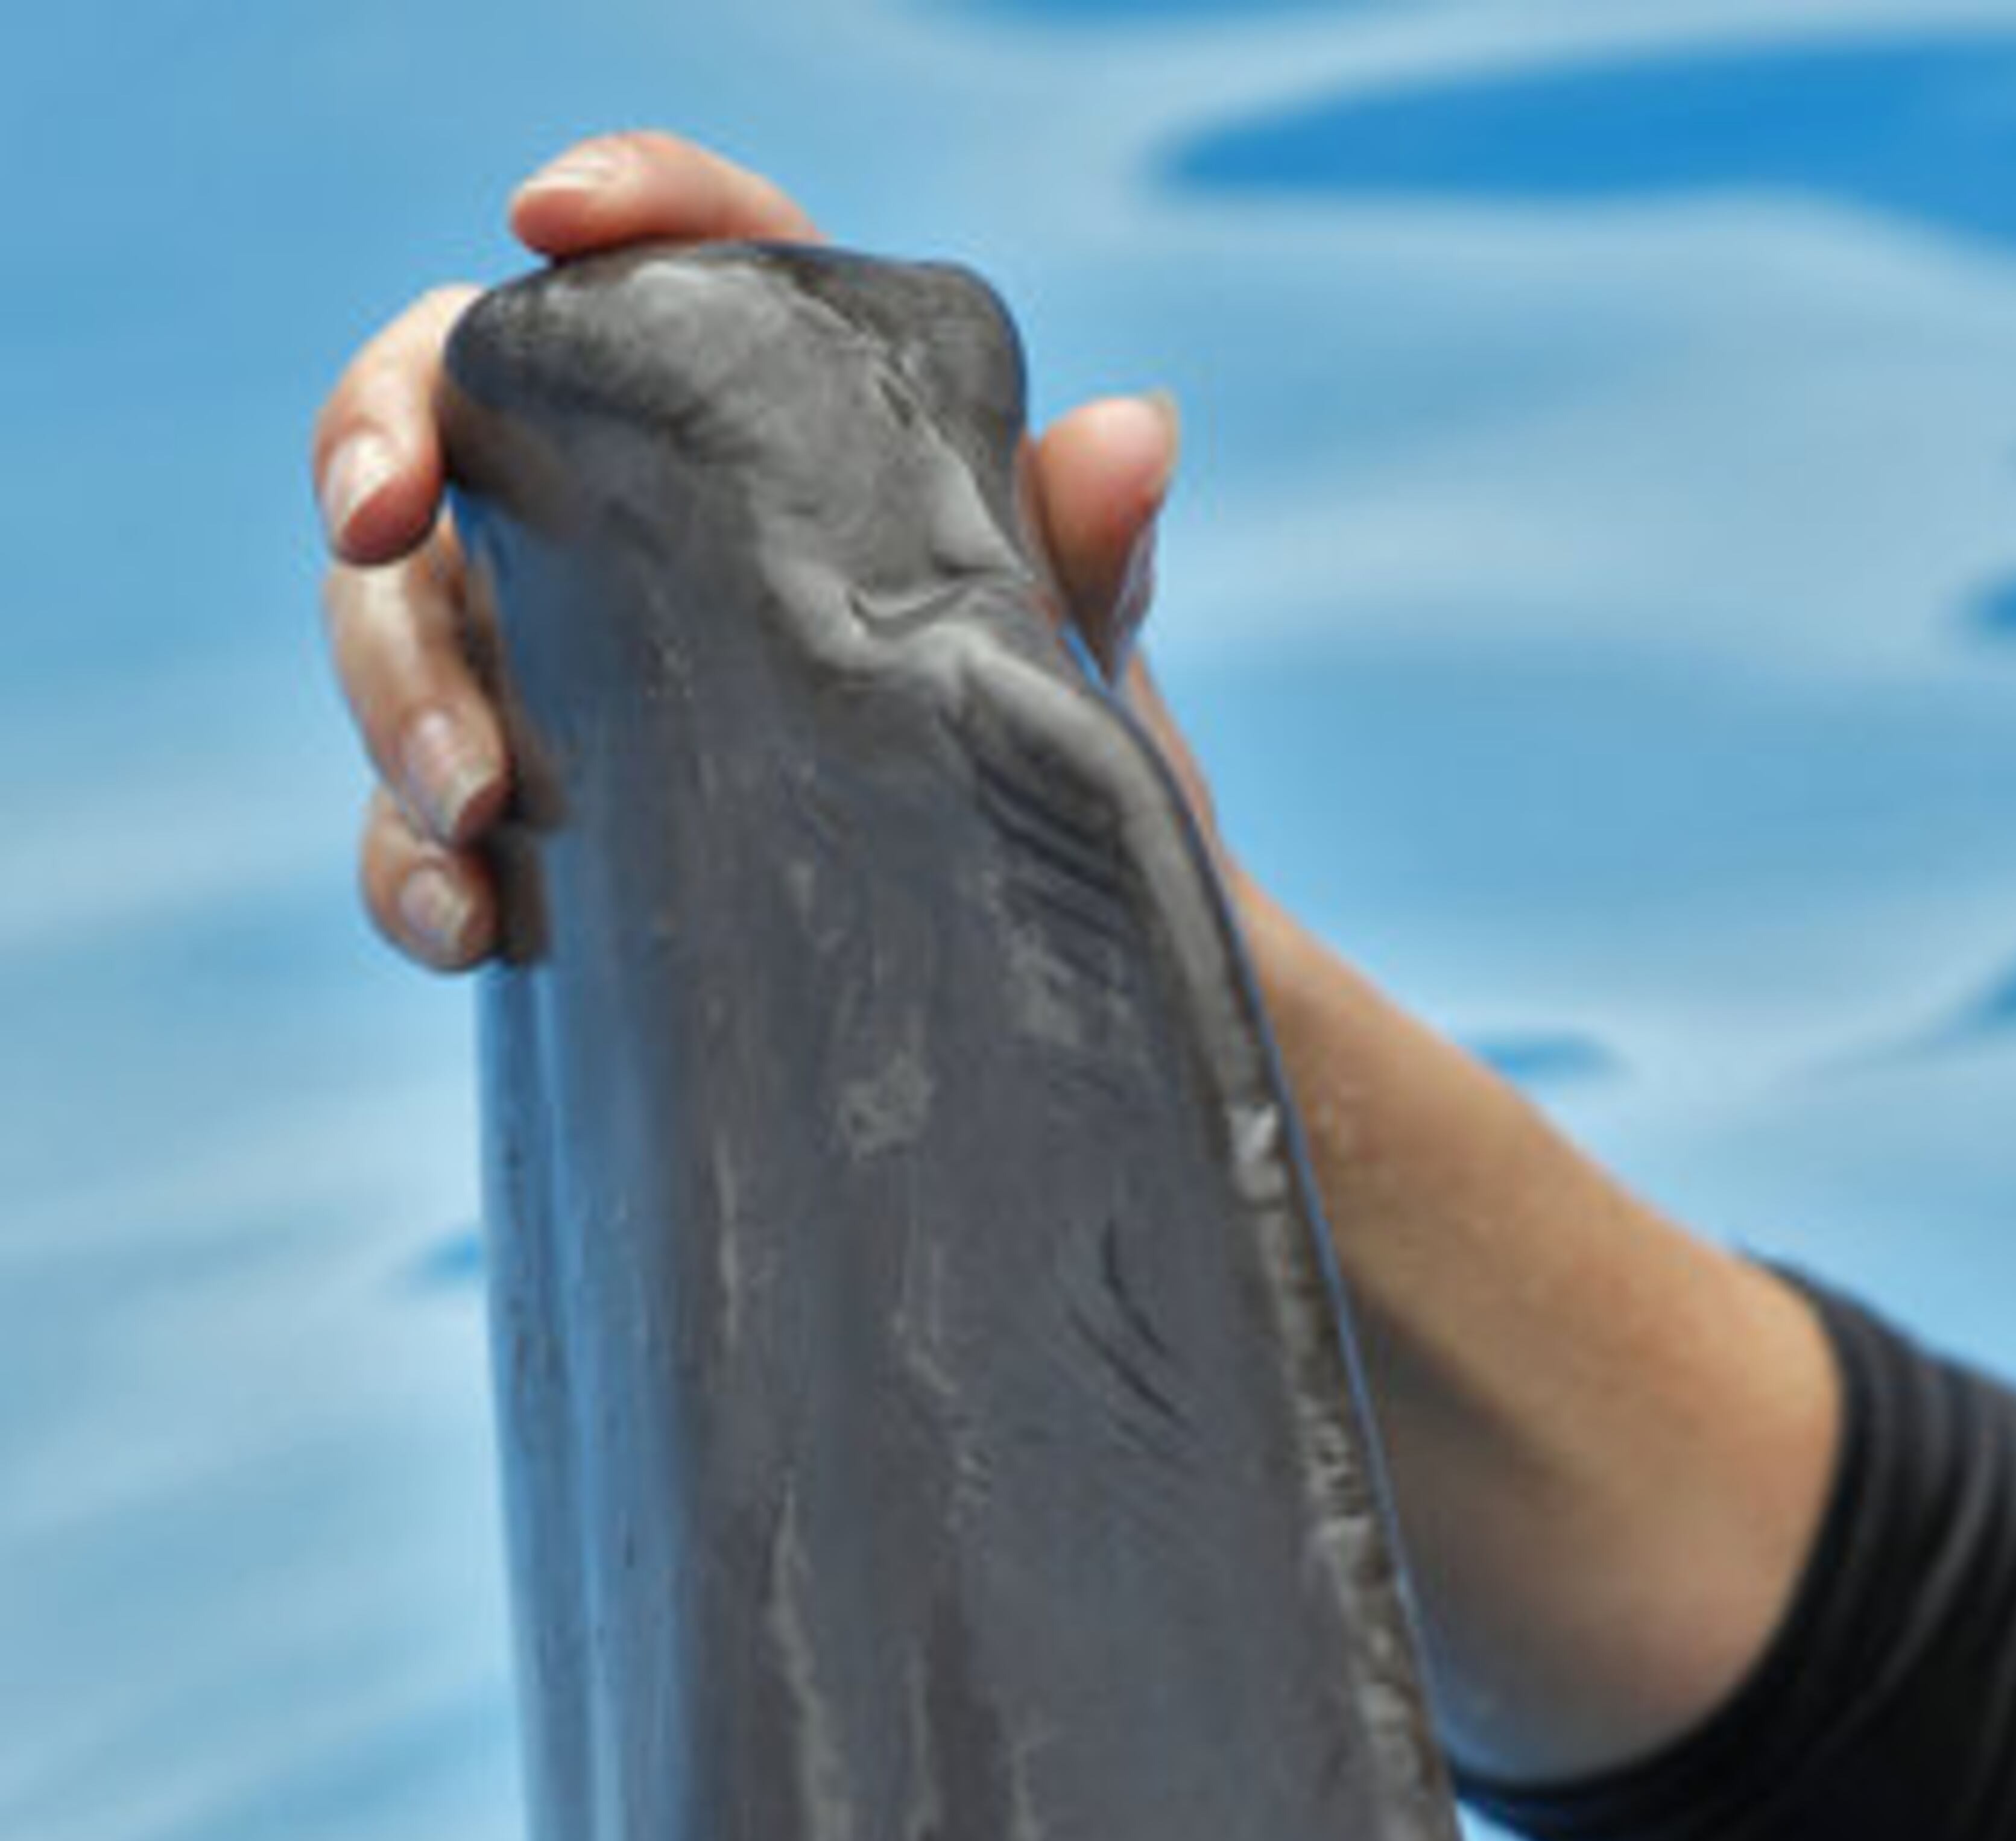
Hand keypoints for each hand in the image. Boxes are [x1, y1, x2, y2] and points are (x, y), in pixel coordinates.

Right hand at [314, 129, 1188, 972]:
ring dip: (396, 699)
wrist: (1024, 956)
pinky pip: (415, 827)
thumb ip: (1082, 552)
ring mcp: (550, 660)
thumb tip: (1131, 437)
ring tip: (466, 803)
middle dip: (379, 452)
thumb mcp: (1065, 670)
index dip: (614, 204)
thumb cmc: (1029, 769)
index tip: (547, 216)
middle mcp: (627, 511)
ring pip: (396, 623)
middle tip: (383, 526)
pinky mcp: (516, 812)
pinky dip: (413, 871)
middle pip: (452, 422)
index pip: (678, 250)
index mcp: (764, 413)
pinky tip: (462, 926)